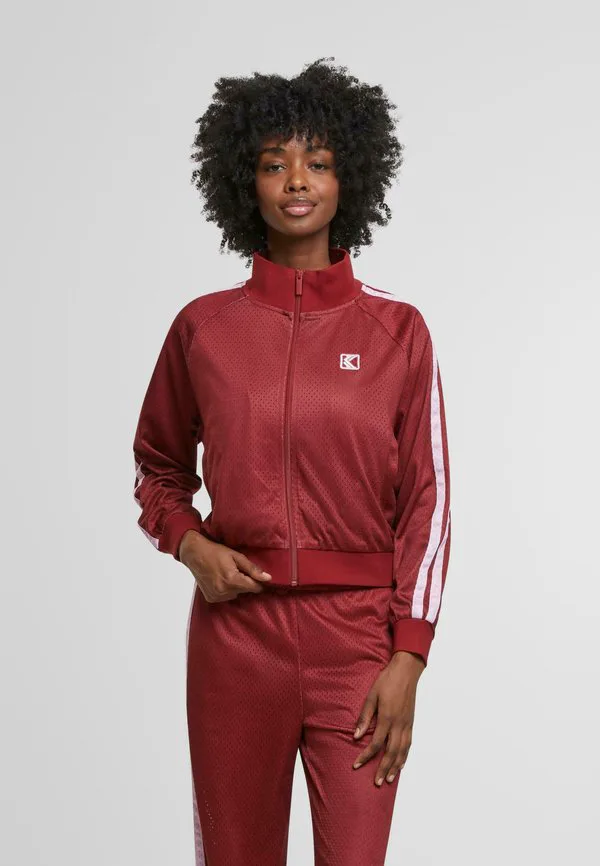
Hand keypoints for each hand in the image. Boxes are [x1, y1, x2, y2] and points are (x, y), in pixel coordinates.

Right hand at [178, 530, 271, 601]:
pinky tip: (220, 580)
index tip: (258, 577)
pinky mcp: (211, 598)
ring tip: (227, 573)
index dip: (258, 582)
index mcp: (232, 580)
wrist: (194, 554)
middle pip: (245, 591)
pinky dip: (226, 590)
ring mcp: (216, 596)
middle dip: (244, 582)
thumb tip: (268, 578)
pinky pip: (225, 597)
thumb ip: (252, 569)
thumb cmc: (216, 552)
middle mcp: (224, 591)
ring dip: (235, 587)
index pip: (254, 588)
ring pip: (235, 594)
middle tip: (236, 569)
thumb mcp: (236, 556)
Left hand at [352, 650, 424, 785]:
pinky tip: (401, 763)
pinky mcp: (411, 722)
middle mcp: (399, 724)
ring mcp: (407, 724)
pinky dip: (405, 756)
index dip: (366, 756)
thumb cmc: (387, 681)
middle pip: (391, 752)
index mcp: (387, 718)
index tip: (356, 765)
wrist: (406, 671)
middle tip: (376, 783)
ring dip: (395, 767)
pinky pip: (409, 744)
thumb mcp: (371, 695)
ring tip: (388, 779)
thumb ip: (364, 716)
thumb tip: (356, 736)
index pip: (376, 744)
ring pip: (402, 751)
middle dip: (382, 769)